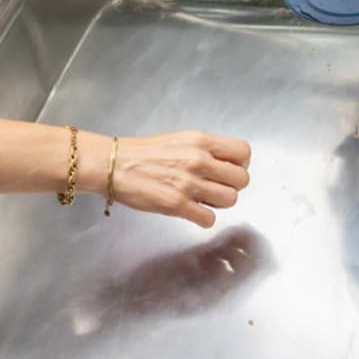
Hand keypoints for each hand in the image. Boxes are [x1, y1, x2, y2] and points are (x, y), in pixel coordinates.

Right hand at [92, 130, 251, 228]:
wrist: (114, 164)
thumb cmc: (144, 152)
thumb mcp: (181, 140)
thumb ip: (205, 150)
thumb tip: (226, 165)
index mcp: (201, 141)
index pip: (244, 153)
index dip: (240, 164)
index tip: (229, 170)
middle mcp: (199, 160)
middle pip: (242, 180)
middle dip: (232, 186)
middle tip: (216, 187)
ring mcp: (189, 183)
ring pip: (230, 200)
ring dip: (219, 203)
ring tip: (203, 199)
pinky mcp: (177, 205)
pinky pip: (209, 219)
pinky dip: (204, 218)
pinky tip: (192, 211)